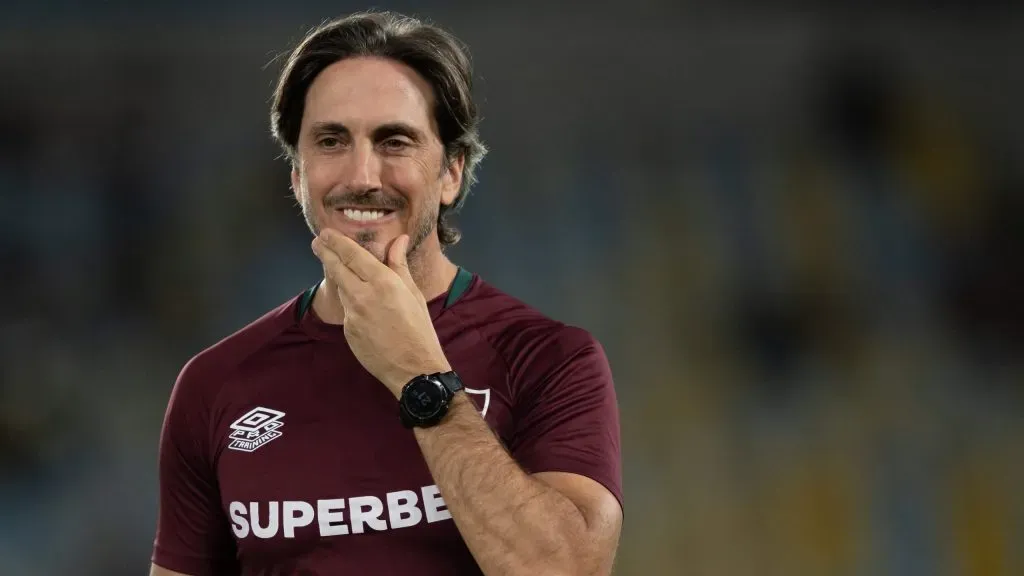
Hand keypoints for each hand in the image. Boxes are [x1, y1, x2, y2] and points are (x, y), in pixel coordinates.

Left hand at [311, 230, 450, 396]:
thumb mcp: (413, 293)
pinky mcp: (348, 330)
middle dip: (324, 252)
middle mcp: (363, 296)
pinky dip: (349, 300)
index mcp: (383, 282)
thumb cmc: (420, 330)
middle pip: (336, 268)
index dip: (336, 242)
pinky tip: (357, 300)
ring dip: (337, 276)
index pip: (352, 255)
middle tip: (316, 242)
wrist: (413, 368)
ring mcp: (352, 314)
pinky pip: (346, 309)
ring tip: (335, 265)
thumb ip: (399, 265)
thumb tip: (397, 240)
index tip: (325, 233)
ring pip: (340, 288)